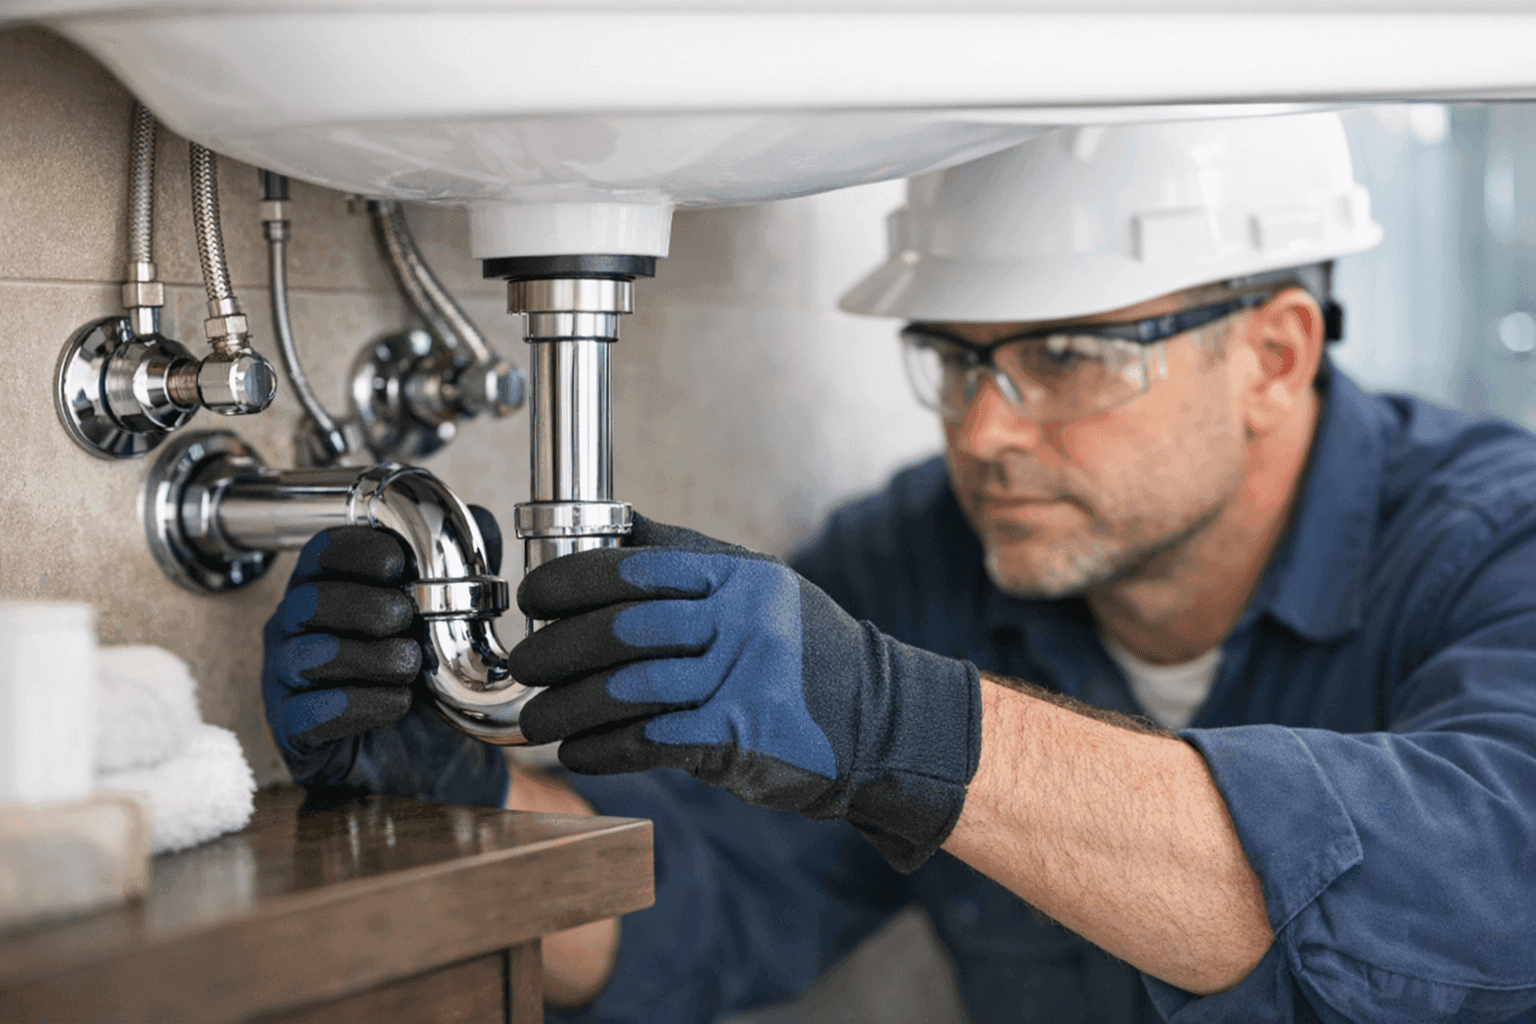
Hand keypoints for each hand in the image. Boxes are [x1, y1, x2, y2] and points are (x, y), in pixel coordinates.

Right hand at [261, 508, 508, 806]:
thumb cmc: (428, 671)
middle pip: (309, 600)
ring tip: (411, 666)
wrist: (430, 750)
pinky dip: (361, 706)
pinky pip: (308, 713)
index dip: (359, 550)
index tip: (401, 563)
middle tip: (408, 620)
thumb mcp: (453, 608)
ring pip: (307, 655)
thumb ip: (464, 558)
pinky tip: (397, 704)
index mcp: (327, 585)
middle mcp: (295, 627)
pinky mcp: (293, 729)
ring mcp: (287, 679)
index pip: (322, 551)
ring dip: (370, 658)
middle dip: (368, 607)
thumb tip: (477, 521)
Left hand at [510, 514, 981, 871]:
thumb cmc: (812, 654)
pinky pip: (648, 742)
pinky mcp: (737, 741)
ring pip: (626, 691)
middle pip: (622, 630)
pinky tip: (578, 749)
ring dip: (566, 708)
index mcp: (738, 579)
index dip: (570, 582)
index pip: (635, 568)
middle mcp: (741, 624)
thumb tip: (617, 529)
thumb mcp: (763, 586)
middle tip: (524, 661)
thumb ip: (690, 558)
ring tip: (537, 718)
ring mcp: (741, 683)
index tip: (535, 598)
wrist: (881, 722)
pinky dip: (602, 748)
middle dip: (557, 649)